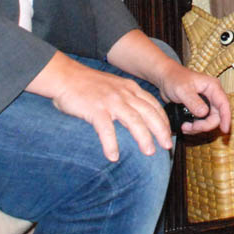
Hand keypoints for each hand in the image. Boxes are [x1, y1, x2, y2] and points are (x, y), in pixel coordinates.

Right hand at [27, 52, 172, 161]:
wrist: (65, 76)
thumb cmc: (88, 85)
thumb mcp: (114, 86)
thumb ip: (126, 97)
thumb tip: (138, 116)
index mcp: (130, 88)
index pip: (153, 105)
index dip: (163, 120)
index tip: (168, 134)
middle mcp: (124, 94)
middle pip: (149, 113)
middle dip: (161, 130)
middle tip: (167, 146)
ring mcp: (110, 101)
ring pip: (134, 121)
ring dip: (143, 137)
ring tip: (149, 152)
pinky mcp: (95, 109)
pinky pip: (106, 129)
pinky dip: (111, 144)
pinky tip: (113, 156)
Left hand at [157, 62, 231, 136]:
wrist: (166, 78)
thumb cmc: (174, 78)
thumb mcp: (183, 90)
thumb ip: (194, 102)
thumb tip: (204, 114)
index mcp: (212, 87)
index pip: (224, 104)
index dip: (226, 118)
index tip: (224, 130)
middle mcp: (212, 95)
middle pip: (216, 116)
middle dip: (204, 125)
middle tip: (191, 127)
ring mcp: (206, 103)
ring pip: (209, 121)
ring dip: (198, 128)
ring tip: (184, 127)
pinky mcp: (199, 109)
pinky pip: (202, 122)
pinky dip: (194, 127)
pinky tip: (185, 126)